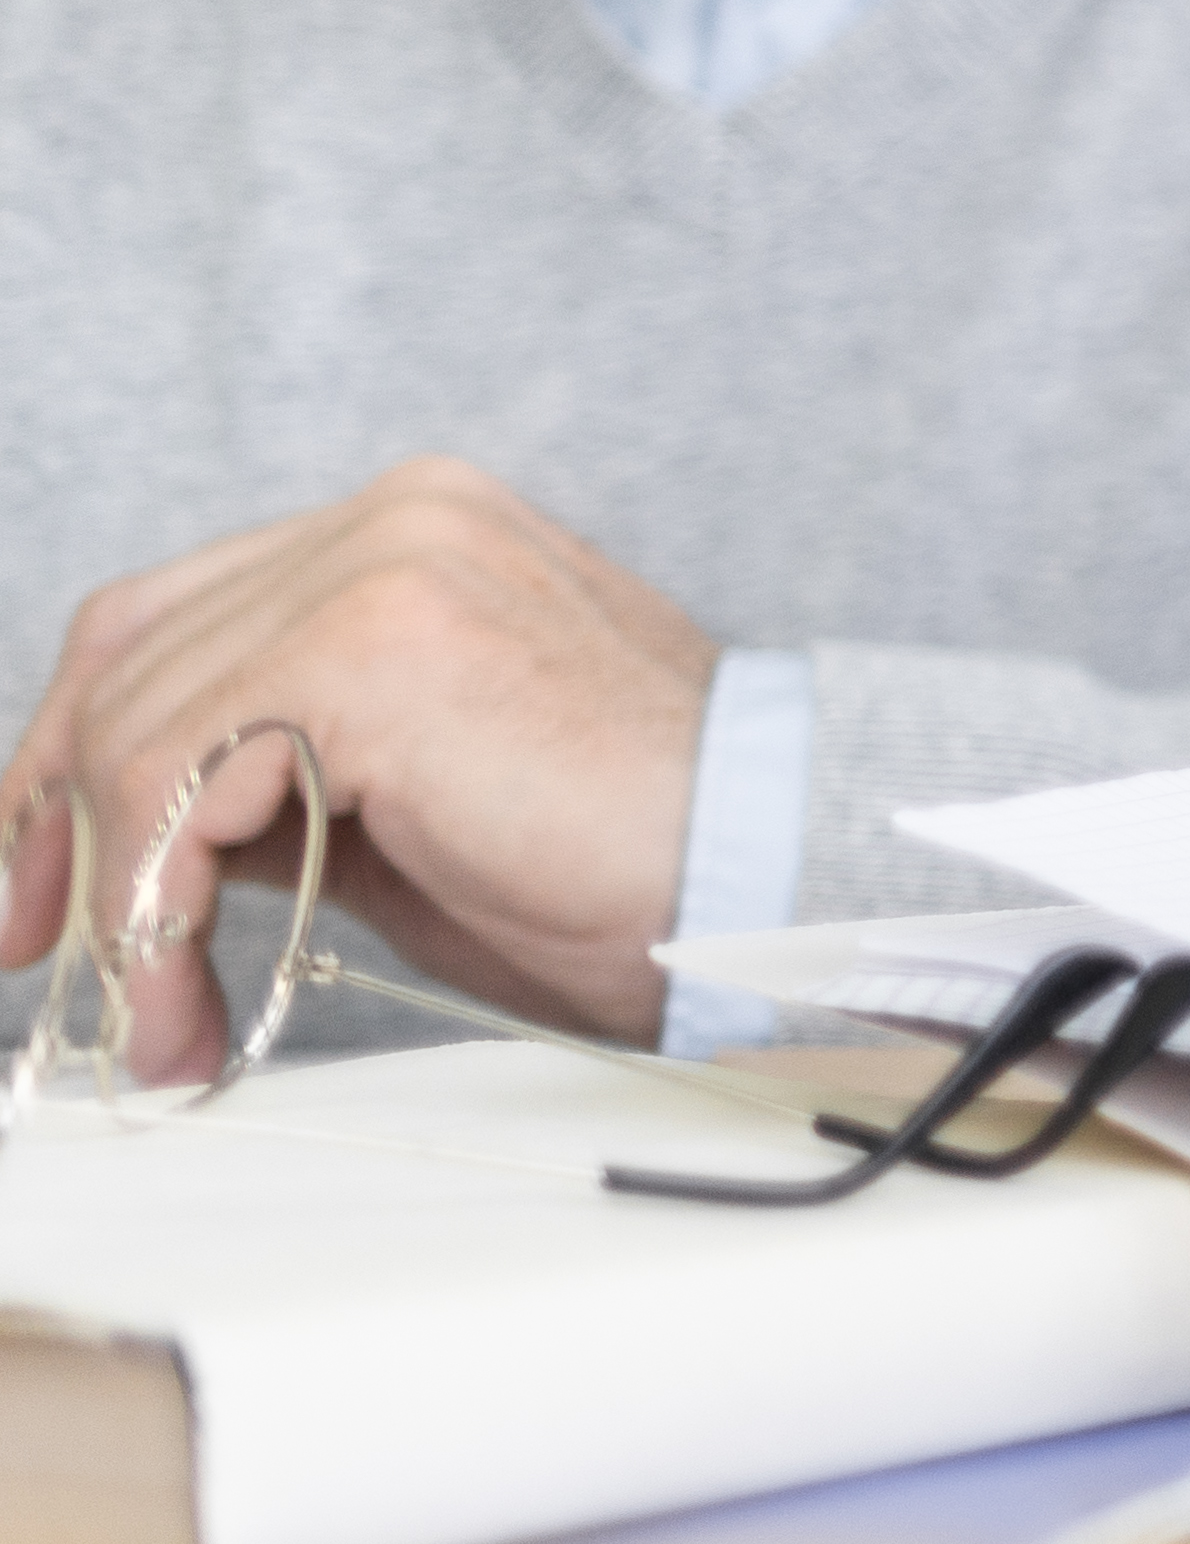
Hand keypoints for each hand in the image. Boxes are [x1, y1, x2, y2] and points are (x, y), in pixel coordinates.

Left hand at [0, 460, 716, 1064]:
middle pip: (126, 653)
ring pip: (135, 724)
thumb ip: (278, 782)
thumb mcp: (407, 811)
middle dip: (56, 822)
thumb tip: (138, 843)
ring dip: (118, 903)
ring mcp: (383, 563)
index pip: (174, 619)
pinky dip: (151, 907)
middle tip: (43, 956)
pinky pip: (175, 772)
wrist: (764, 877)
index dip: (74, 755)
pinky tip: (187, 996)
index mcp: (414, 535)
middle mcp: (394, 517)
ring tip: (158, 1026)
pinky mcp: (370, 642)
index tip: (46, 889)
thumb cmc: (632, 865)